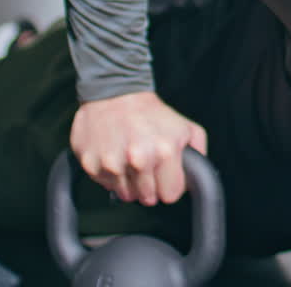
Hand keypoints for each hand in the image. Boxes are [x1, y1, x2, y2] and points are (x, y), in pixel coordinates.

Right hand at [70, 91, 207, 205]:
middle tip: (146, 165)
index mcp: (165, 151)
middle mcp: (138, 159)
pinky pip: (106, 186)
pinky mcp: (91, 163)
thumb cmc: (151, 113)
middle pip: (148, 199)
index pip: (170, 195)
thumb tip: (195, 181)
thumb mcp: (186, 128)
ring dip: (130, 182)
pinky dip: (111, 175)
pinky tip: (115, 155)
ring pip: (126, 195)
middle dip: (150, 186)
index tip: (164, 177)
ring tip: (130, 159)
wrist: (115, 92)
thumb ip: (198, 157)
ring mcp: (113, 163)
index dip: (168, 187)